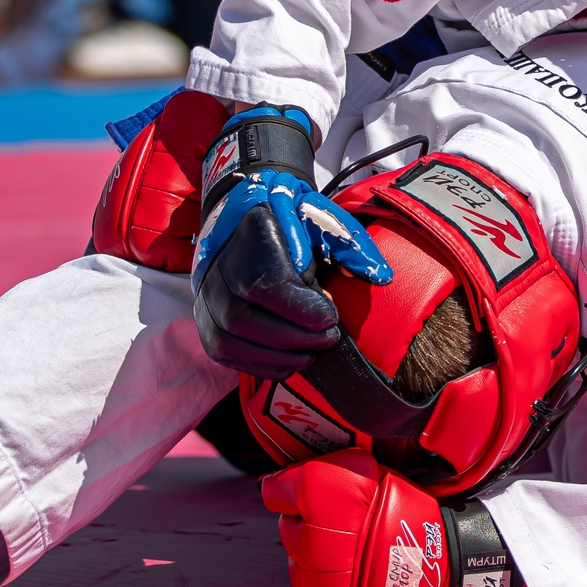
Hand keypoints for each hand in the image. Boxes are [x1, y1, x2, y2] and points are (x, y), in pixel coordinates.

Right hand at [192, 167, 392, 377]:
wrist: (246, 222)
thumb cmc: (291, 223)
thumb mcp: (323, 220)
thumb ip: (350, 245)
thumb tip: (380, 276)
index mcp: (248, 236)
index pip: (263, 284)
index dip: (299, 309)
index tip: (330, 317)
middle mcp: (217, 270)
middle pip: (244, 320)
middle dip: (293, 337)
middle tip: (328, 338)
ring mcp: (206, 300)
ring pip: (233, 343)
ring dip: (280, 355)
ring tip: (313, 350)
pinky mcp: (207, 325)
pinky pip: (228, 356)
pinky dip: (263, 365)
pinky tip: (293, 360)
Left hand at [260, 451, 449, 586]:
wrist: (442, 558)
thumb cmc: (405, 509)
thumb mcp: (368, 470)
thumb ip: (324, 470)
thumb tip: (277, 478)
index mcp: (324, 494)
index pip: (275, 490)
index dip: (289, 487)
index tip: (302, 489)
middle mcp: (316, 538)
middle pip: (286, 526)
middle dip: (306, 520)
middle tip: (339, 520)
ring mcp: (322, 578)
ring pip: (295, 561)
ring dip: (313, 553)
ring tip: (347, 547)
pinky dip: (324, 583)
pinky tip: (348, 571)